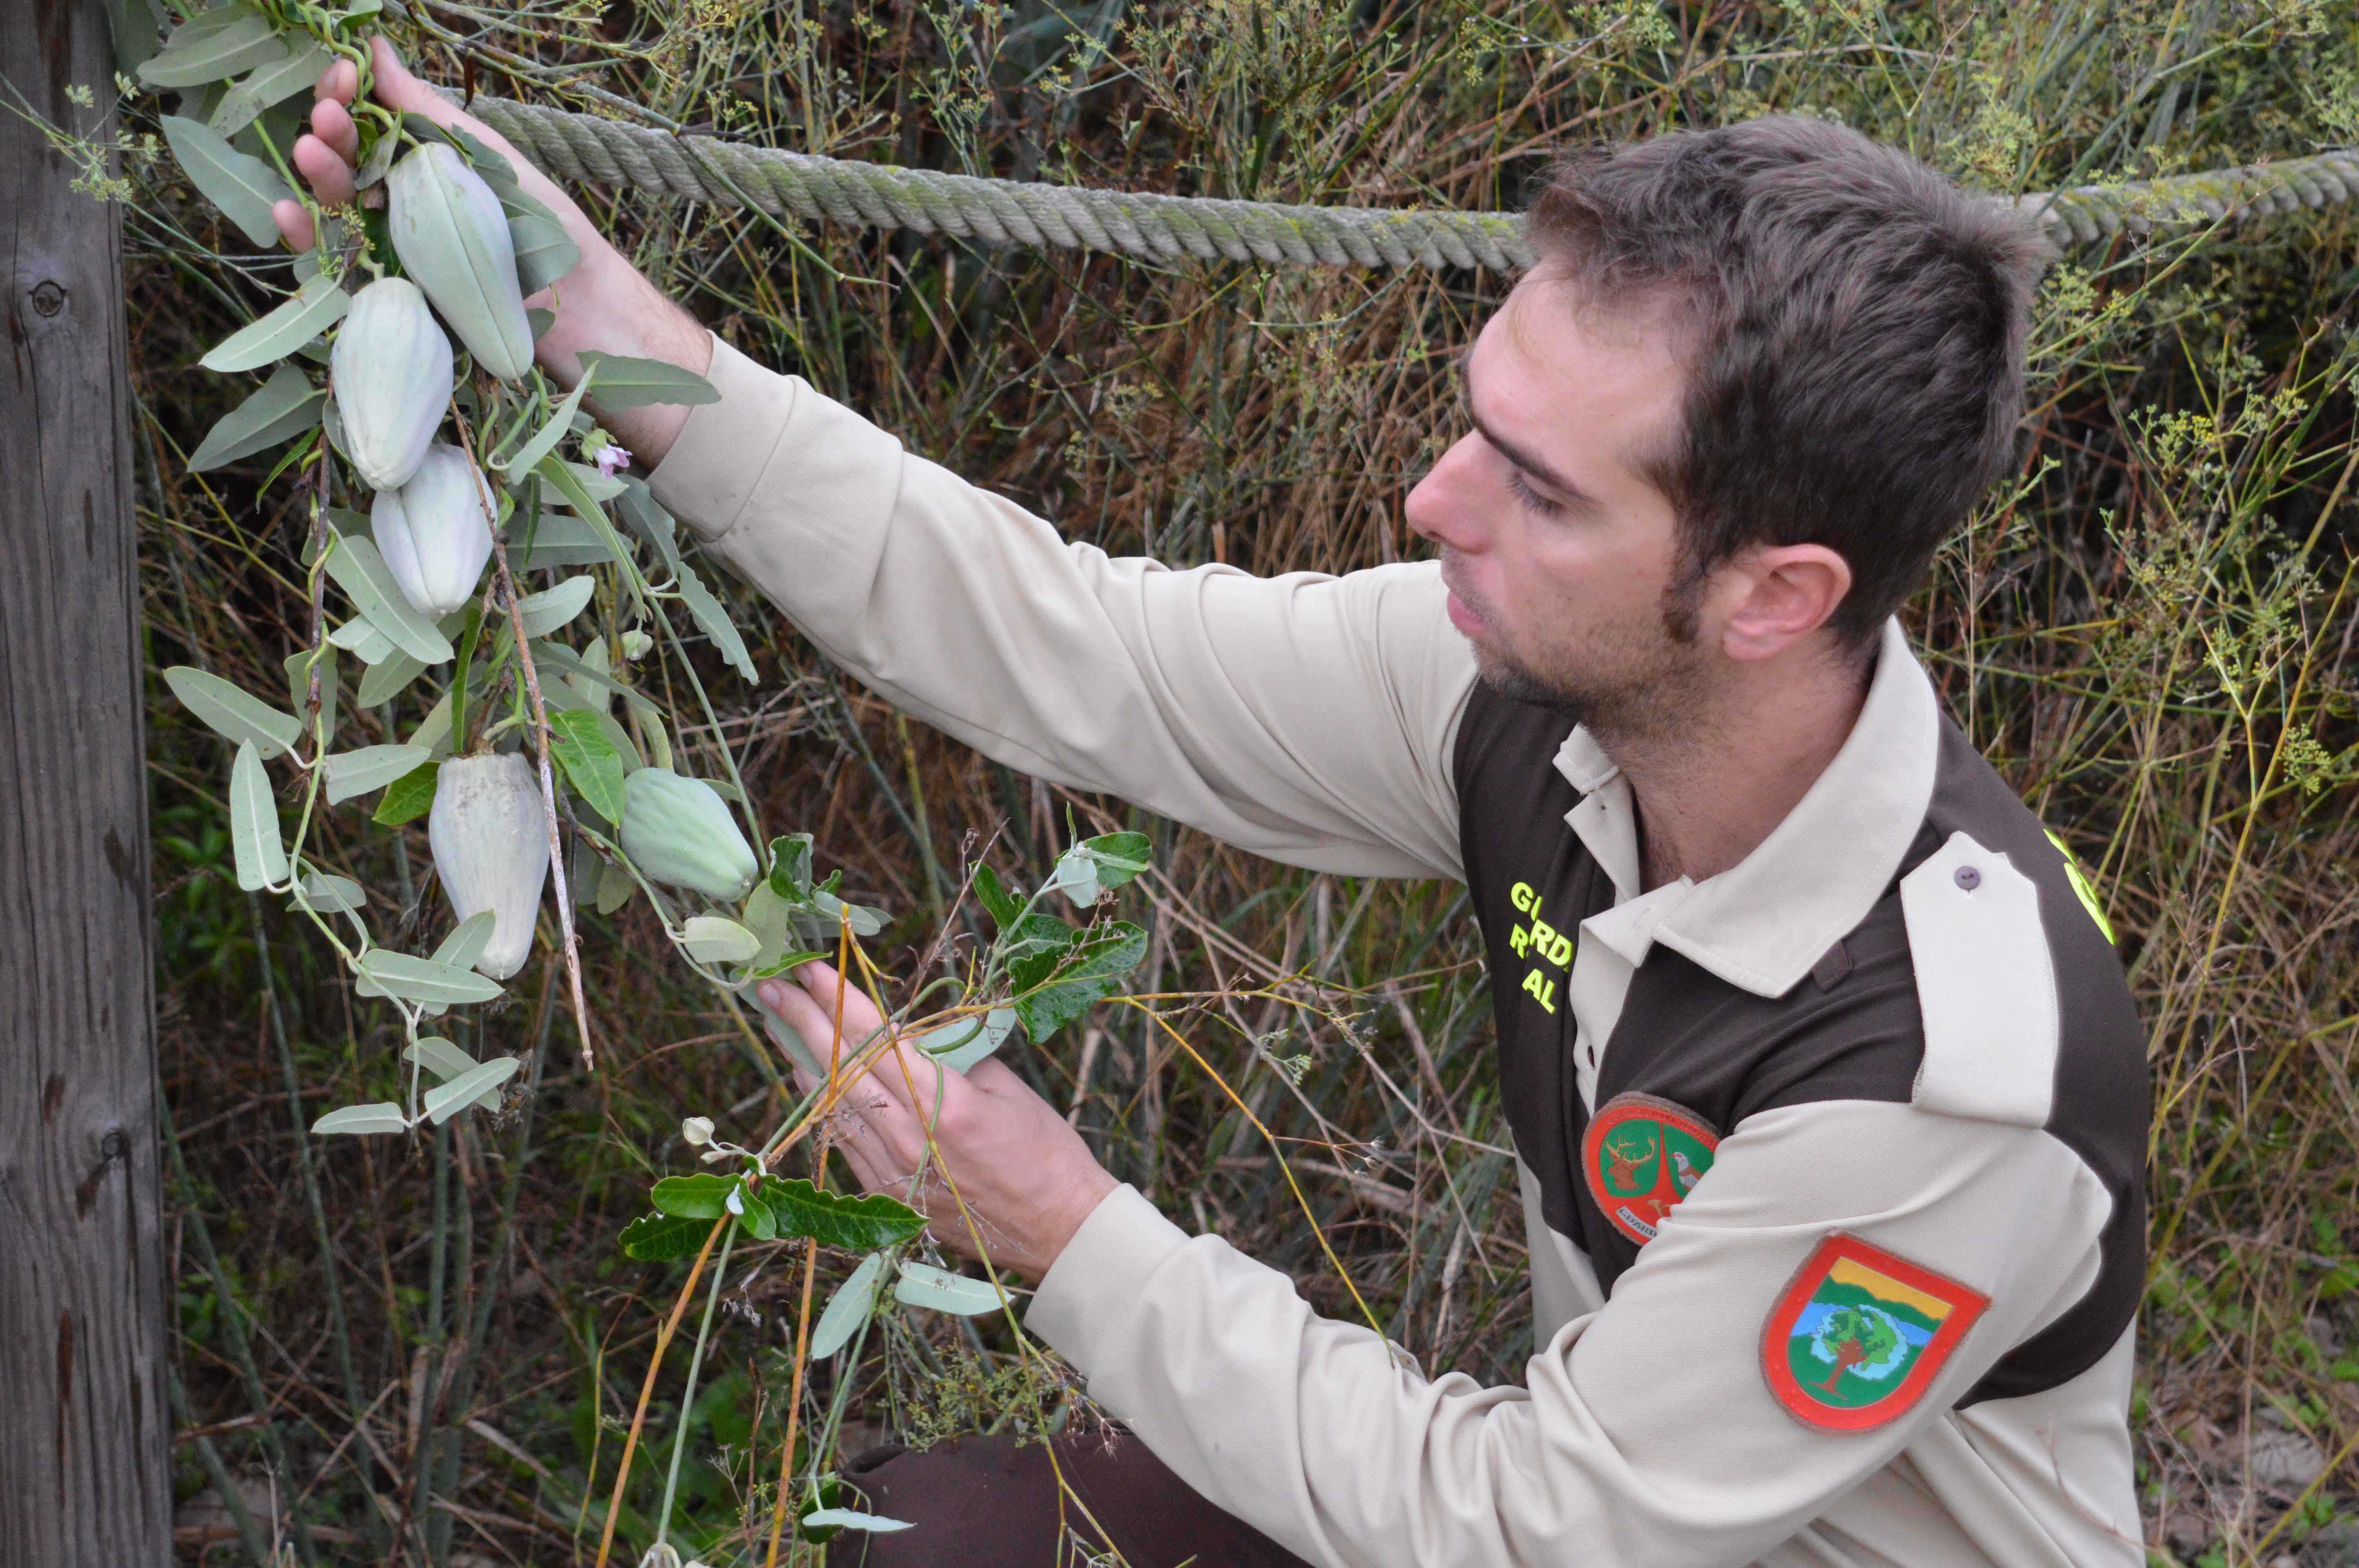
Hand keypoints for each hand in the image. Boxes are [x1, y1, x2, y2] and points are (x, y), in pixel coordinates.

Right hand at [273, 38, 711, 465]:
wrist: (579, 308)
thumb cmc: (544, 229)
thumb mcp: (486, 157)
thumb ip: (427, 109)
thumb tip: (374, 45)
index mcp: (419, 167)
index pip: (366, 124)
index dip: (347, 97)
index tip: (344, 76)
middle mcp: (396, 205)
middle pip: (343, 162)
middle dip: (328, 132)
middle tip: (327, 116)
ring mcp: (387, 249)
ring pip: (332, 207)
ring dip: (314, 176)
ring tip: (312, 151)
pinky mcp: (387, 294)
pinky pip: (335, 266)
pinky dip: (307, 237)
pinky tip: (290, 212)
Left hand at [760, 962, 1117, 1283]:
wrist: (1058, 1228)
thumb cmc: (1044, 1151)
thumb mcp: (1004, 1088)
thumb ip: (949, 1058)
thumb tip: (906, 1033)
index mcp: (945, 1105)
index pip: (875, 1040)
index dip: (840, 1000)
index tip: (812, 969)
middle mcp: (909, 1139)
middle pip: (840, 1069)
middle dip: (802, 1021)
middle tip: (771, 987)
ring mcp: (892, 1173)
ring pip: (831, 1107)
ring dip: (800, 1060)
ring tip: (777, 1023)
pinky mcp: (887, 1196)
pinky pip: (842, 1141)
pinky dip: (820, 1104)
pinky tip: (805, 1078)